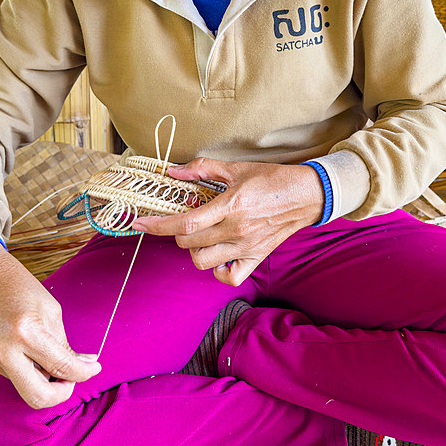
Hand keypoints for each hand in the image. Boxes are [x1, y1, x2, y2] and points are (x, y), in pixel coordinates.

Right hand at [0, 240, 100, 408]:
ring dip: (45, 381)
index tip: (94, 368)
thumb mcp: (50, 310)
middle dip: (61, 393)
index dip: (84, 373)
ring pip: (26, 388)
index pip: (62, 367)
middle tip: (73, 377)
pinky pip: (14, 376)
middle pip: (38, 397)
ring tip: (53, 358)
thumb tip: (83, 364)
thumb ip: (64, 344)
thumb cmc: (17, 285)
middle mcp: (4, 350)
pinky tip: (34, 352)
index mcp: (26, 332)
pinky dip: (30, 371)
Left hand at [132, 159, 324, 285]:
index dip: (157, 226)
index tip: (140, 223)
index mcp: (229, 207)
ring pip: (203, 262)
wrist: (306, 195)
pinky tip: (218, 256)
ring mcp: (246, 248)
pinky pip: (229, 277)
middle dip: (177, 233)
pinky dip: (217, 271)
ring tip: (201, 237)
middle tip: (183, 221)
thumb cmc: (272, 180)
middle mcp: (235, 231)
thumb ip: (203, 169)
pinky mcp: (255, 258)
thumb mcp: (236, 168)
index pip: (185, 223)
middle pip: (189, 243)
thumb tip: (174, 172)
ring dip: (194, 250)